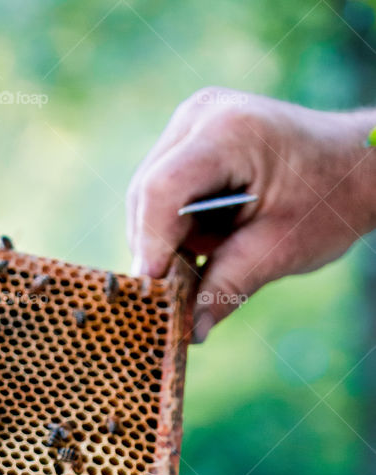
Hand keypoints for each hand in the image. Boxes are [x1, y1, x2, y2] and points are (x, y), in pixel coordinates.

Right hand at [126, 89, 375, 340]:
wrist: (355, 165)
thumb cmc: (329, 200)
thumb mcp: (280, 250)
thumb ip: (228, 287)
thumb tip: (189, 332)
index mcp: (230, 133)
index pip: (162, 191)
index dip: (151, 246)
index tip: (154, 294)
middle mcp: (201, 116)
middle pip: (147, 196)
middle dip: (158, 249)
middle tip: (178, 295)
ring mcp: (193, 122)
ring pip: (147, 198)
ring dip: (167, 239)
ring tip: (209, 258)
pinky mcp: (191, 138)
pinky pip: (161, 192)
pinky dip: (175, 227)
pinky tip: (208, 241)